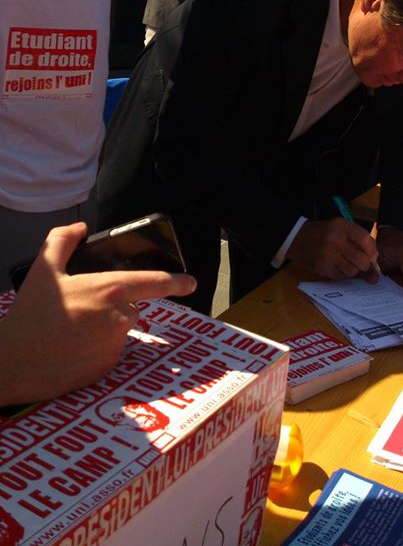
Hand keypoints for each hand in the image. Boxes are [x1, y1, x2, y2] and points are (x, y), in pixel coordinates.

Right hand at [0, 222, 196, 405]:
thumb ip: (63, 239)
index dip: (177, 281)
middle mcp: (120, 318)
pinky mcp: (106, 368)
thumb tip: (81, 229)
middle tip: (79, 308)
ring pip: (119, 330)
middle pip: (131, 306)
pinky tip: (71, 347)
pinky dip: (96, 348)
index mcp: (110, 289)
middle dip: (112, 304)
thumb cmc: (30, 313)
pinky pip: (109, 352)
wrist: (13, 362)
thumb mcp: (43, 267)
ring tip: (70, 328)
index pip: (155, 282)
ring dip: (104, 327)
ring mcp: (115, 346)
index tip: (191, 283)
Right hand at [288, 217, 378, 279]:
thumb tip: (375, 260)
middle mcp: (335, 240)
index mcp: (342, 226)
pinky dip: (341, 274)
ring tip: (345, 262)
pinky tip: (335, 265)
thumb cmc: (324, 232)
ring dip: (352, 270)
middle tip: (360, 263)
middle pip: (362, 261)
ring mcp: (327, 255)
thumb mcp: (341, 226)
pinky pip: (340, 277)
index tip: (372, 257)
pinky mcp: (322, 267)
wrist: (299, 237)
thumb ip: (358, 238)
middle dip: (364, 265)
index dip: (372, 252)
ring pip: (352, 271)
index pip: (366, 240)